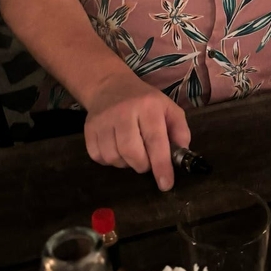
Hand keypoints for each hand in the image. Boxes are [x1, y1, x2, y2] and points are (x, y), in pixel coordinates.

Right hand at [84, 75, 190, 190]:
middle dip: (142, 165)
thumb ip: (180, 131)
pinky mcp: (89, 128)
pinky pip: (98, 157)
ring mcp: (104, 120)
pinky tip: (116, 149)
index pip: (156, 140)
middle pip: (132, 153)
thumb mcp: (168, 109)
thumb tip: (181, 155)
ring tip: (131, 152)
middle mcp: (124, 112)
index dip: (161, 165)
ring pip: (114, 157)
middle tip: (146, 162)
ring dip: (125, 163)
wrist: (110, 86)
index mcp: (148, 106)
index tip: (165, 184)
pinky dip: (109, 160)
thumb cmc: (145, 102)